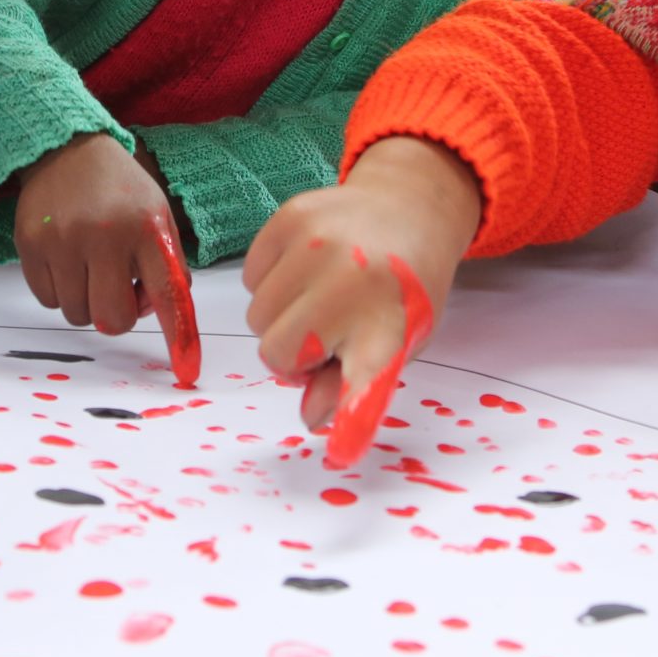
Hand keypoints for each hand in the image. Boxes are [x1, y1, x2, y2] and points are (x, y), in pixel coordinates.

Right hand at [12, 133, 199, 381]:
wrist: (66, 149)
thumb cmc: (119, 190)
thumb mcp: (157, 216)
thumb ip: (166, 266)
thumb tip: (160, 317)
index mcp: (145, 227)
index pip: (165, 292)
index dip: (176, 335)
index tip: (186, 369)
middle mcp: (103, 234)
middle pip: (112, 319)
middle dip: (117, 316)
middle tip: (118, 290)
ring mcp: (62, 240)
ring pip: (77, 314)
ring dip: (86, 301)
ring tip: (90, 266)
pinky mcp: (30, 243)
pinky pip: (46, 300)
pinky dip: (59, 291)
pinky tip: (66, 260)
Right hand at [241, 136, 482, 466]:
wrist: (407, 206)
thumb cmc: (399, 289)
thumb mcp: (394, 342)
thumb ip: (352, 384)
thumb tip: (314, 419)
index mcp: (388, 329)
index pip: (365, 384)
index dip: (351, 419)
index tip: (342, 449)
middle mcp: (353, 284)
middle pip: (276, 354)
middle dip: (294, 353)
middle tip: (328, 332)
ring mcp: (319, 245)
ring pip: (256, 317)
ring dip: (281, 316)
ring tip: (320, 297)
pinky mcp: (291, 218)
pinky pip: (249, 277)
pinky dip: (269, 281)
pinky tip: (307, 268)